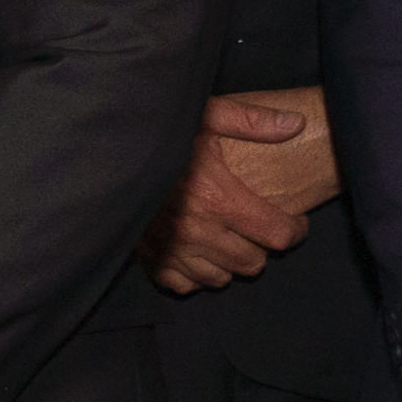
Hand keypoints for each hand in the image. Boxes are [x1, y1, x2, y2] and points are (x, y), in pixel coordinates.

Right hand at [145, 87, 339, 292]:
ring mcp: (173, 251)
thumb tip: (296, 124)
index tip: (296, 221)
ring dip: (231, 263)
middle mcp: (197, 232)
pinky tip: (198, 254)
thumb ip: (251, 121)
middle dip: (263, 246)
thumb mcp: (205, 116)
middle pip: (252, 263)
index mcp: (218, 199)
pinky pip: (185, 285)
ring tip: (229, 240)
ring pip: (221, 279)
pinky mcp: (151, 261)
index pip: (276, 234)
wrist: (105, 154)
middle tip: (259, 228)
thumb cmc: (158, 134)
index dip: (295, 230)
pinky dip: (195, 275)